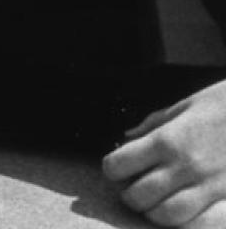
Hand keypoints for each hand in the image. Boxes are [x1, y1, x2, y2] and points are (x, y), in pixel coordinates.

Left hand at [106, 79, 225, 226]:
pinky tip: (186, 215)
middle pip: (139, 196)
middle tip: (135, 189)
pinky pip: (202, 225)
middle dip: (131, 195)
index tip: (118, 169)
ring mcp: (210, 186)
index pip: (119, 165)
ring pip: (167, 216)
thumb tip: (127, 137)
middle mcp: (185, 166)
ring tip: (157, 204)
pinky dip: (188, 224)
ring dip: (156, 213)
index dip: (113, 169)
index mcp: (168, 139)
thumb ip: (154, 124)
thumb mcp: (186, 106)